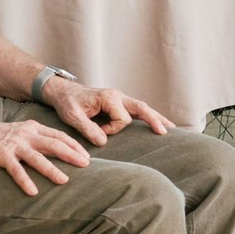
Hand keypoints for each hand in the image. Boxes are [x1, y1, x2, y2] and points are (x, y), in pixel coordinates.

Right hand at [0, 117, 90, 195]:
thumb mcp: (20, 132)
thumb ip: (37, 139)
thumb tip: (57, 150)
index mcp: (33, 128)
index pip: (59, 135)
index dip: (74, 145)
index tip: (86, 155)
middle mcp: (26, 135)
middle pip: (54, 144)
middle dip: (72, 154)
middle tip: (86, 164)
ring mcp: (14, 145)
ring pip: (38, 158)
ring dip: (52, 170)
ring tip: (64, 180)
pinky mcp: (1, 155)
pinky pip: (16, 170)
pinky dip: (25, 181)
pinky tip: (33, 192)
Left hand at [45, 77, 171, 145]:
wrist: (64, 92)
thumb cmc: (67, 103)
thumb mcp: (72, 116)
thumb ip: (87, 128)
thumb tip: (104, 142)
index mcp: (109, 97)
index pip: (123, 118)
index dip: (113, 129)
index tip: (99, 131)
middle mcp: (118, 96)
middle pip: (142, 108)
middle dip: (154, 120)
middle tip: (164, 132)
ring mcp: (121, 99)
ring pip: (144, 108)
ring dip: (156, 118)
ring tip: (171, 129)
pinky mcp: (120, 103)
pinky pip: (139, 110)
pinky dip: (150, 117)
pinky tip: (159, 124)